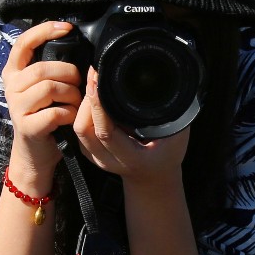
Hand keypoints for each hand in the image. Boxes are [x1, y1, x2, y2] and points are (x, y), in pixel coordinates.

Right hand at [1, 21, 82, 193]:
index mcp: (14, 73)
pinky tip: (70, 117)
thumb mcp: (43, 87)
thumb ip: (50, 67)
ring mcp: (16, 107)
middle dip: (69, 74)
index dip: (44, 31)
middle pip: (43, 68)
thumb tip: (73, 42)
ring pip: (50, 88)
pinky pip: (55, 112)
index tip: (66, 28)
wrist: (36, 153)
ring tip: (76, 103)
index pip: (23, 43)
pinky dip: (70, 113)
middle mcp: (10, 87)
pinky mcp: (27, 127)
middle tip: (79, 85)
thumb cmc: (45, 115)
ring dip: (72, 95)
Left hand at [73, 69, 190, 188]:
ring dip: (83, 104)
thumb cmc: (167, 155)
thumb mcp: (176, 135)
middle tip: (95, 75)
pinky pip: (79, 129)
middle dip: (87, 100)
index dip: (98, 106)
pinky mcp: (90, 152)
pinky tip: (92, 97)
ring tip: (94, 83)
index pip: (106, 132)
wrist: (154, 178)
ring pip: (78, 129)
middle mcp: (109, 160)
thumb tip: (169, 85)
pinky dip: (82, 111)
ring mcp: (97, 158)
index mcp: (131, 158)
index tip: (98, 81)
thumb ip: (169, 114)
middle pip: (84, 129)